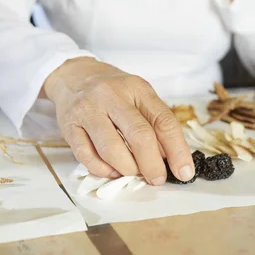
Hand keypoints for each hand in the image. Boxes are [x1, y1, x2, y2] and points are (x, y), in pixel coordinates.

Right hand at [43, 57, 194, 184]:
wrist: (74, 75)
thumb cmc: (113, 90)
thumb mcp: (138, 95)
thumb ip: (153, 122)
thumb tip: (169, 159)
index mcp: (137, 88)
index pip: (163, 121)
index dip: (177, 150)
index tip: (184, 172)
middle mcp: (112, 96)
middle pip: (139, 135)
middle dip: (152, 165)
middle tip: (157, 179)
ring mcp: (88, 110)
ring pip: (111, 149)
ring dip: (127, 169)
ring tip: (133, 173)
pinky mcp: (69, 126)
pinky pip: (86, 156)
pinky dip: (102, 170)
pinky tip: (111, 170)